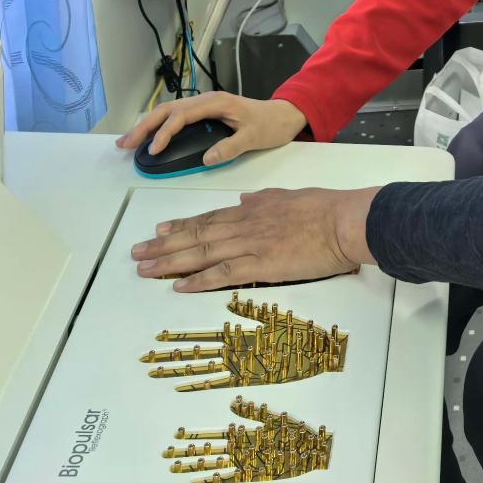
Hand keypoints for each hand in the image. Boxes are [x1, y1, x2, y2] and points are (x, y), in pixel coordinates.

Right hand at [117, 92, 305, 168]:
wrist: (283, 115)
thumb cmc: (270, 124)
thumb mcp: (254, 137)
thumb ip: (231, 147)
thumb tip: (206, 159)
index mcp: (216, 102)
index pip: (181, 116)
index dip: (164, 132)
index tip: (153, 150)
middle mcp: (206, 100)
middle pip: (167, 110)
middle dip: (144, 126)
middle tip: (124, 144)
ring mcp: (204, 105)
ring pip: (168, 111)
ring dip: (147, 125)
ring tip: (128, 141)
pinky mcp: (204, 112)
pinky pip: (175, 116)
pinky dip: (158, 125)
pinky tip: (148, 137)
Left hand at [131, 186, 377, 291]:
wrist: (345, 221)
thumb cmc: (325, 208)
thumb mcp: (289, 195)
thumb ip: (264, 199)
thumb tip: (244, 199)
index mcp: (252, 209)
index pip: (208, 218)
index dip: (181, 226)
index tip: (158, 231)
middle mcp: (244, 225)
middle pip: (196, 236)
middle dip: (163, 246)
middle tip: (137, 253)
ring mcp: (251, 245)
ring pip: (202, 254)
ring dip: (170, 262)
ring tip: (146, 270)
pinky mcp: (262, 265)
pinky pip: (223, 274)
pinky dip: (199, 280)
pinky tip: (179, 287)